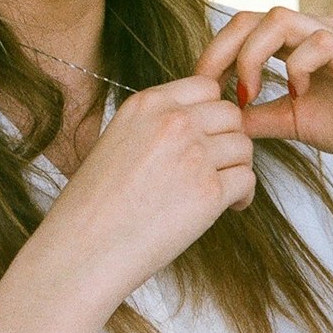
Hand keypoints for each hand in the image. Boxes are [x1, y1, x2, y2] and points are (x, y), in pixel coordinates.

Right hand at [43, 76, 254, 311]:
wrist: (84, 246)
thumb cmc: (95, 202)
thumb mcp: (118, 138)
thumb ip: (157, 124)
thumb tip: (198, 125)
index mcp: (148, 103)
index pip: (206, 86)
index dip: (212, 111)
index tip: (209, 133)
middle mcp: (174, 121)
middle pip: (231, 114)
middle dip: (229, 138)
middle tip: (218, 163)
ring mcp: (194, 154)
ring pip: (244, 146)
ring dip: (236, 167)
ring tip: (219, 188)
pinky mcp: (209, 191)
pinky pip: (247, 180)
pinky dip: (242, 196)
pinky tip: (227, 207)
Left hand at [195, 7, 332, 187]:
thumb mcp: (290, 122)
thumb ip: (256, 114)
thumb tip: (214, 116)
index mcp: (296, 41)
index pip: (243, 26)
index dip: (214, 52)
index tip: (199, 88)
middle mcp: (315, 30)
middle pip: (254, 15)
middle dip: (223, 49)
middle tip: (212, 88)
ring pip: (281, 19)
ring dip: (254, 56)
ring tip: (250, 93)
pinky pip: (319, 42)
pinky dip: (298, 66)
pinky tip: (297, 94)